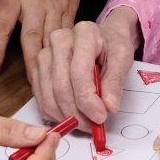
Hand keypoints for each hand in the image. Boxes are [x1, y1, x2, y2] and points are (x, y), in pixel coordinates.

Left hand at [0, 0, 100, 78]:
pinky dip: (65, 50)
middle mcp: (35, 2)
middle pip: (32, 38)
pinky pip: (66, 33)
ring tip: (48, 85)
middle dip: (30, 64)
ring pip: (52, 39)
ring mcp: (56, 6)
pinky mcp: (71, 8)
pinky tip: (65, 66)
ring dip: (49, 62)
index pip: (2, 25)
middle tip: (29, 88)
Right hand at [31, 9, 139, 128]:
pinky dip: (55, 114)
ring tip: (84, 123)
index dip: (88, 100)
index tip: (100, 117)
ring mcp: (44, 53)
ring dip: (66, 116)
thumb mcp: (122, 59)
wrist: (102, 38)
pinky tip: (71, 115)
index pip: (79, 72)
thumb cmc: (112, 47)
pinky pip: (40, 99)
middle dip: (77, 113)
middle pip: (61, 86)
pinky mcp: (36, 68)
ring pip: (49, 96)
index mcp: (84, 33)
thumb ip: (115, 82)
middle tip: (92, 126)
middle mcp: (58, 39)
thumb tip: (109, 106)